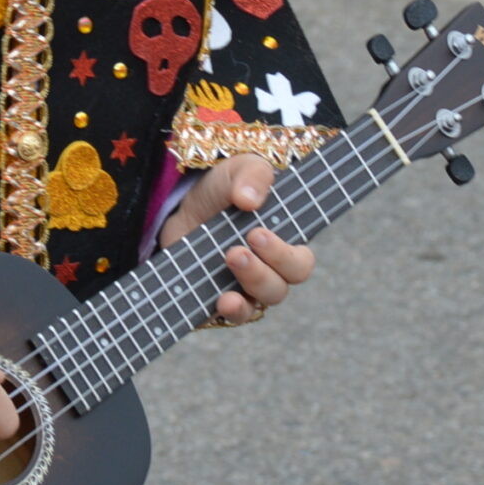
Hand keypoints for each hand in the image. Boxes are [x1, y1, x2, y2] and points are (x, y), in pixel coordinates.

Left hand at [156, 153, 313, 324]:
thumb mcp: (239, 170)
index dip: (287, 255)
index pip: (301, 263)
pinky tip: (223, 300)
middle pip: (282, 286)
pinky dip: (232, 310)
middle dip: (265, 268)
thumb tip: (249, 199)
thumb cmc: (223, 188)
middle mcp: (268, 270)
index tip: (260, 234)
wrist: (182, 203)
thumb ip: (253, 175)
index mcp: (283, 243)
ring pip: (260, 301)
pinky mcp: (217, 295)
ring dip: (250, 282)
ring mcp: (243, 286)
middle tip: (243, 245)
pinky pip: (232, 314)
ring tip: (229, 257)